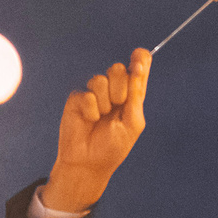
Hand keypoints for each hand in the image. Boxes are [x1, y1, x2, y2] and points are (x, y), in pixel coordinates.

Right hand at [43, 49, 150, 215]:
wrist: (88, 163)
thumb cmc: (113, 147)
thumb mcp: (132, 122)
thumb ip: (136, 94)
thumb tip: (139, 66)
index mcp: (131, 97)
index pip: (137, 70)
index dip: (140, 60)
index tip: (140, 55)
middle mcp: (113, 91)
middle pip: (118, 69)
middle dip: (120, 88)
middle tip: (117, 106)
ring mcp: (95, 94)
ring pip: (101, 80)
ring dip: (104, 102)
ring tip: (101, 118)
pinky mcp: (78, 99)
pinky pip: (87, 94)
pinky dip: (91, 110)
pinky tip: (89, 121)